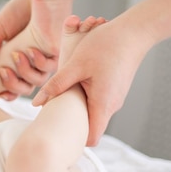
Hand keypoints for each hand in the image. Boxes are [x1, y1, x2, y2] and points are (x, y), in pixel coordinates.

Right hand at [0, 48, 56, 99]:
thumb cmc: (20, 14)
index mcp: (20, 66)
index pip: (15, 90)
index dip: (9, 95)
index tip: (0, 92)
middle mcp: (34, 67)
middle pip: (26, 89)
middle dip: (12, 84)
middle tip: (3, 70)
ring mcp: (46, 61)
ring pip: (38, 81)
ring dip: (25, 72)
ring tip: (17, 55)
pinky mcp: (58, 53)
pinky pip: (49, 67)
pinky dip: (38, 61)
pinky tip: (30, 50)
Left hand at [32, 22, 143, 145]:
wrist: (133, 32)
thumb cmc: (106, 46)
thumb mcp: (75, 65)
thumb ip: (56, 85)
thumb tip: (36, 103)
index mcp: (103, 104)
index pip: (90, 138)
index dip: (73, 139)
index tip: (57, 133)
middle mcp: (112, 105)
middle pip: (90, 126)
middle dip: (71, 122)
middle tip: (52, 113)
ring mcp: (115, 98)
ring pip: (93, 112)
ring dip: (77, 107)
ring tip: (62, 95)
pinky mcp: (114, 89)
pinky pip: (98, 101)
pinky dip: (85, 97)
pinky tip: (74, 85)